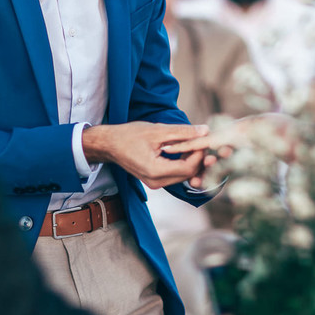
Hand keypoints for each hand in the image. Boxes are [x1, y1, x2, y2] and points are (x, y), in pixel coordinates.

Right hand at [82, 122, 208, 188]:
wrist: (109, 145)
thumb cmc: (128, 135)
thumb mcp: (157, 131)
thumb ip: (182, 132)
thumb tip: (205, 131)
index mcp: (155, 171)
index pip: (188, 168)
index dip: (199, 154)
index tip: (202, 139)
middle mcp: (156, 182)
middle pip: (188, 174)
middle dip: (197, 158)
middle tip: (200, 140)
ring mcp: (155, 183)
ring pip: (183, 175)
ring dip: (191, 160)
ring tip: (192, 142)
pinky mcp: (155, 180)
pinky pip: (175, 174)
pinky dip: (182, 162)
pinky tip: (182, 149)